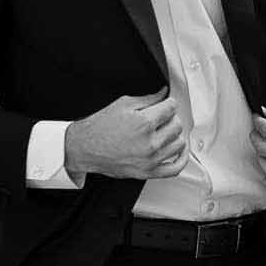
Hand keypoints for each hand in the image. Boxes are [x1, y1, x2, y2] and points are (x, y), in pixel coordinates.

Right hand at [64, 91, 188, 181]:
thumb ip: (147, 99)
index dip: (168, 103)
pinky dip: (181, 159)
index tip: (166, 104)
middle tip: (162, 116)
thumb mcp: (122, 104)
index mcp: (144, 122)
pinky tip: (179, 151)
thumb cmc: (98, 127)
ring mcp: (150, 159)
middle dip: (171, 118)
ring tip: (166, 131)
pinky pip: (174, 168)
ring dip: (175, 135)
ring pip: (178, 144)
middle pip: (177, 125)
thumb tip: (163, 94)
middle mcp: (150, 142)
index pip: (171, 108)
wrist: (84, 148)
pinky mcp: (147, 172)